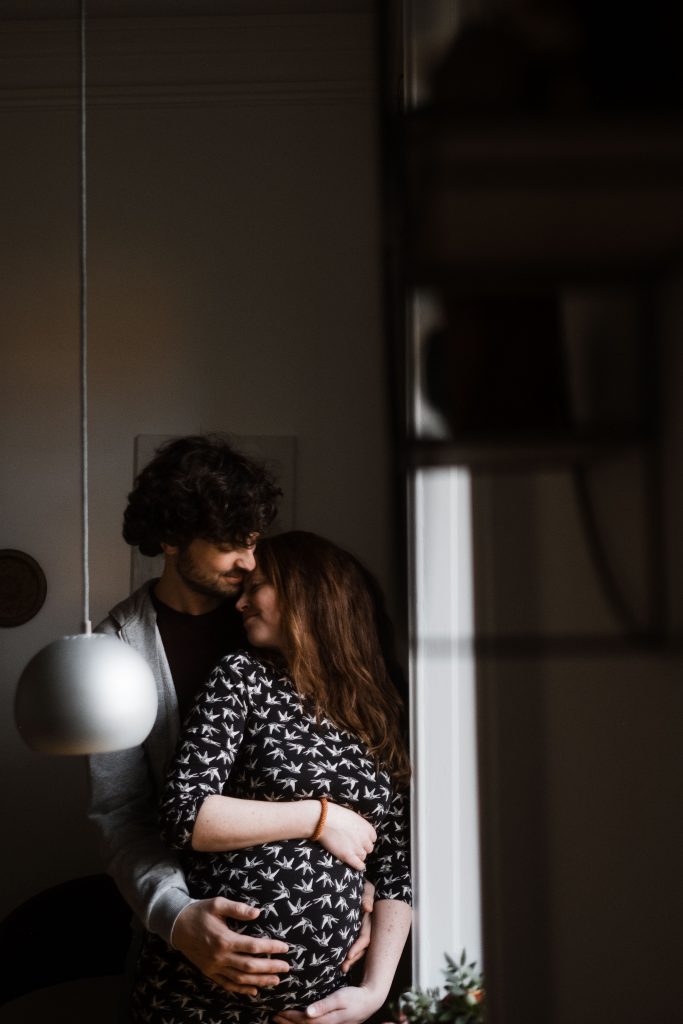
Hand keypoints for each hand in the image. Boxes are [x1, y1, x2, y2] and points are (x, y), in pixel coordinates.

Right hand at [171, 897, 289, 994]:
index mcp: (224, 939)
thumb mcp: (217, 903)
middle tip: (287, 968)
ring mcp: (214, 967)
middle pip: (250, 966)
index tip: (285, 947)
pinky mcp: (209, 972)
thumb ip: (238, 908)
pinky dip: (241, 989)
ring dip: (259, 981)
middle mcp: (220, 956)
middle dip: (270, 968)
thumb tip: (258, 912)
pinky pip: (227, 984)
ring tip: (276, 981)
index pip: (253, 946)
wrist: (176, 925)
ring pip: (240, 979)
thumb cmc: (199, 911)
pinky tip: (253, 990)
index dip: (271, 947)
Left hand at [272, 984, 381, 1023]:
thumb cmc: (355, 997)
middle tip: (273, 1016)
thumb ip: (324, 1006)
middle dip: (287, 1023)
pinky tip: (296, 1022)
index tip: (278, 1012)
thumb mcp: (340, 998)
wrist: (370, 1002)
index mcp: (328, 1021)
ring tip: (279, 1021)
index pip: (304, 1022)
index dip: (290, 1018)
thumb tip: (307, 1012)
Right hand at [319, 803, 375, 871]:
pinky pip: (359, 865)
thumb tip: (359, 832)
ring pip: (363, 856)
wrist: (324, 820)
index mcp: (367, 828)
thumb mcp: (353, 817)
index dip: (366, 839)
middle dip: (362, 847)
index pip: (373, 838)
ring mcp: (357, 848)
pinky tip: (358, 866)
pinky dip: (359, 866)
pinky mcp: (348, 856)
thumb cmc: (336, 815)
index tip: (360, 839)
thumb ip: (360, 826)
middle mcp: (365, 839)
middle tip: (353, 845)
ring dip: (358, 855)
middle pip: (369, 848)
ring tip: (350, 852)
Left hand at [341, 880, 374, 973]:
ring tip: (341, 968)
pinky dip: (349, 952)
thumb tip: (367, 908)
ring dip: (351, 958)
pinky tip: (340, 960)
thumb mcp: (367, 888)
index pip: (366, 937)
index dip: (358, 947)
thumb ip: (367, 896)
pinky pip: (353, 943)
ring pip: (358, 948)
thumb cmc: (364, 885)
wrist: (359, 883)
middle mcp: (367, 927)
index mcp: (370, 920)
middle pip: (362, 947)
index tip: (349, 955)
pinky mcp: (355, 930)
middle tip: (343, 967)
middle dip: (354, 958)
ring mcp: (361, 929)